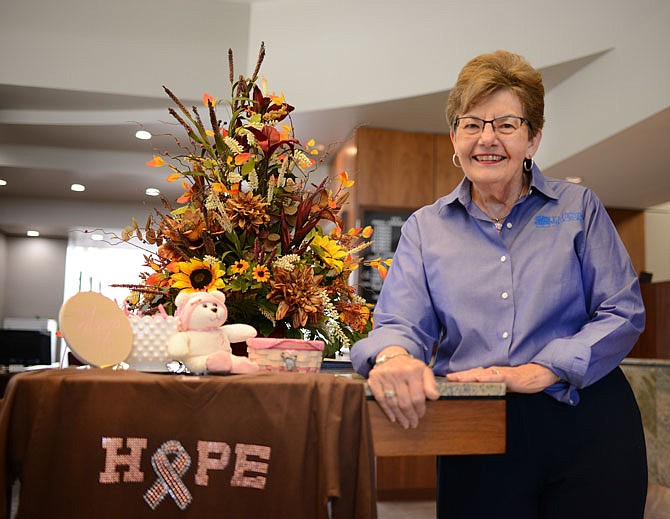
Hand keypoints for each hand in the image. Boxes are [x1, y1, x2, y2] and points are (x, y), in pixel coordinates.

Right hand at [367, 347, 438, 428]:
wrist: (391, 355)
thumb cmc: (410, 367)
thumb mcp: (424, 371)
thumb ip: (431, 384)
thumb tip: (434, 397)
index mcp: (413, 370)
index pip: (417, 397)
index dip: (420, 409)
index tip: (421, 415)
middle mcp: (398, 372)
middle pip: (404, 402)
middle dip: (410, 416)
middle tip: (413, 424)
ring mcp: (384, 376)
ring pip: (393, 403)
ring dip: (399, 416)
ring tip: (405, 423)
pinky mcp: (374, 379)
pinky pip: (380, 399)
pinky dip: (387, 411)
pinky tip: (393, 418)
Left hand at [446, 362, 560, 392]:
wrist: (536, 375)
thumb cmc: (518, 381)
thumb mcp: (501, 385)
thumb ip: (490, 387)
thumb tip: (478, 393)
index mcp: (490, 375)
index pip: (472, 375)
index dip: (459, 377)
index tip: (447, 379)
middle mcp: (492, 372)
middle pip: (473, 373)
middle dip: (459, 376)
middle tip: (447, 378)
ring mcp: (500, 373)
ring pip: (481, 374)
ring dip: (468, 376)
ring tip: (457, 379)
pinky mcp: (509, 377)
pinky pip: (496, 377)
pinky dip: (487, 377)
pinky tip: (479, 378)